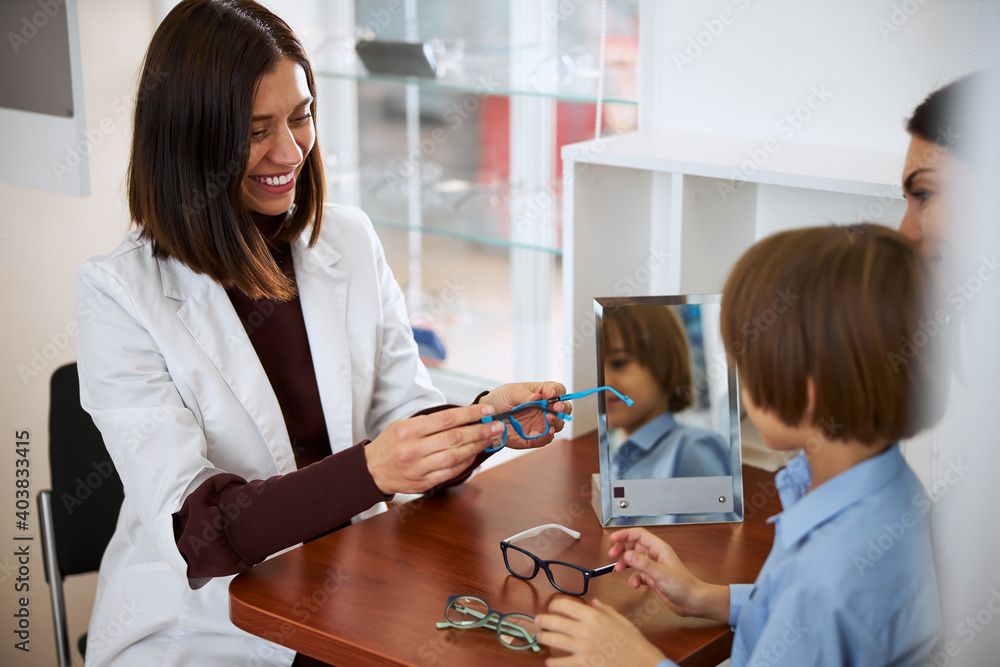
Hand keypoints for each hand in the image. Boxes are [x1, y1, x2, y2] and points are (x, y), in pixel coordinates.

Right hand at [364, 404, 502, 494]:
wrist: (371, 470)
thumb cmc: (390, 444)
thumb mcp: (402, 425)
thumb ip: (429, 422)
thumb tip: (461, 416)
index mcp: (408, 431)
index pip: (446, 419)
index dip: (470, 414)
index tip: (486, 410)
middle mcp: (413, 450)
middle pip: (454, 438)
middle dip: (480, 431)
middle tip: (497, 425)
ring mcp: (418, 468)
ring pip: (454, 456)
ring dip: (476, 447)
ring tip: (490, 439)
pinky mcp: (422, 483)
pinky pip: (450, 473)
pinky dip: (465, 463)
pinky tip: (475, 454)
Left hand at [479, 381, 570, 448]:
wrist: (488, 417)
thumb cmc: (501, 399)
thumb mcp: (511, 392)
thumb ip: (525, 395)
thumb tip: (538, 397)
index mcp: (542, 393)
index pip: (557, 390)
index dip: (557, 391)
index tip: (550, 393)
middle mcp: (545, 408)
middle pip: (563, 408)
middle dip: (562, 408)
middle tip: (556, 408)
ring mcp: (541, 423)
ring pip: (558, 423)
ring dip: (556, 421)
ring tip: (549, 419)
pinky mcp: (535, 437)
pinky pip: (546, 438)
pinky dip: (548, 436)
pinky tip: (547, 432)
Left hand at [533, 597, 665, 666]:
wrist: (643, 665)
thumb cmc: (634, 644)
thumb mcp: (621, 621)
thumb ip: (605, 610)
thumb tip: (593, 602)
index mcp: (594, 617)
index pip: (566, 605)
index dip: (555, 605)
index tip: (552, 606)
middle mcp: (585, 630)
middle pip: (555, 622)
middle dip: (543, 621)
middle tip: (537, 621)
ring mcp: (583, 648)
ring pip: (554, 640)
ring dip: (544, 638)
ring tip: (540, 637)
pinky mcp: (584, 664)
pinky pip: (562, 662)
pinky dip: (553, 662)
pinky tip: (550, 661)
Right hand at [608, 528, 729, 622]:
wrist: (693, 601)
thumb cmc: (684, 586)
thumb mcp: (660, 573)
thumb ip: (642, 564)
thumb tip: (627, 554)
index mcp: (659, 549)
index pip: (639, 535)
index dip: (625, 534)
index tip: (613, 538)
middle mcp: (655, 555)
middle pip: (633, 545)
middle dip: (622, 549)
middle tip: (612, 554)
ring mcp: (653, 567)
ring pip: (633, 560)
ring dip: (624, 564)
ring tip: (618, 570)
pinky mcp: (652, 578)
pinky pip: (637, 574)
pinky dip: (633, 579)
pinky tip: (635, 585)